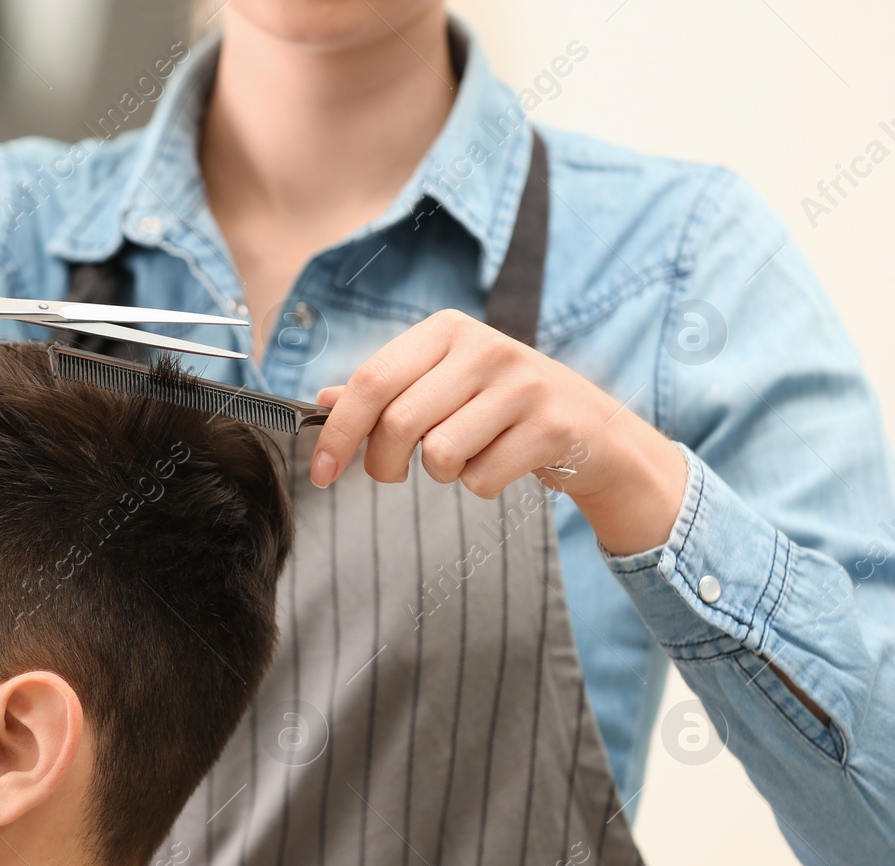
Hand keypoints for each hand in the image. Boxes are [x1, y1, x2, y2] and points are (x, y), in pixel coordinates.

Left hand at [310, 309, 688, 554]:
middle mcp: (485, 347)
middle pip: (398, 423)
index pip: (372, 381)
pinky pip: (480, 478)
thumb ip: (385, 392)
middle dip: (382, 465)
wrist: (593, 427)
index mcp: (446, 331)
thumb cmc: (500, 408)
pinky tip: (503, 463)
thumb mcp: (442, 386)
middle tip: (392, 475)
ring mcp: (523, 384)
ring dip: (440, 474)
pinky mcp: (551, 425)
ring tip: (465, 457)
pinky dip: (480, 485)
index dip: (337, 433)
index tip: (320, 474)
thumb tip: (324, 401)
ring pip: (439, 455)